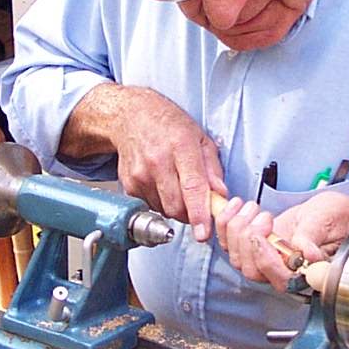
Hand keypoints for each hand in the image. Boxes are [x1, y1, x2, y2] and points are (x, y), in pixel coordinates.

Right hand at [67, 84, 223, 239]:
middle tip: (196, 204)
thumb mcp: (200, 138)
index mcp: (181, 147)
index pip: (192, 187)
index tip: (204, 232)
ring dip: (175, 207)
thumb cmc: (168, 125)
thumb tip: (220, 195)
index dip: (199, 214)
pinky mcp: (129, 184)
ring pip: (164, 210)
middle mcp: (158, 161)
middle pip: (177, 206)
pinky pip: (150, 206)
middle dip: (191, 213)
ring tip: (176, 185)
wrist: (131, 116)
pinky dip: (160, 202)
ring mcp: (140, 174)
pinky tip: (161, 184)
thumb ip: (213, 169)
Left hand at [216, 191, 348, 291]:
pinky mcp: (258, 245)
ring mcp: (269, 259)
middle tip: (262, 215)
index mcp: (306, 272)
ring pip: (238, 258)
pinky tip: (236, 206)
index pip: (280, 280)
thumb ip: (313, 236)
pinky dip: (227, 224)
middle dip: (248, 239)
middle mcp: (285, 271)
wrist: (337, 213)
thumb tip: (307, 254)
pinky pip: (232, 243)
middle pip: (252, 270)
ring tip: (251, 206)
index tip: (262, 236)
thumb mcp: (329, 220)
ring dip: (236, 229)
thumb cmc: (340, 219)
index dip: (267, 262)